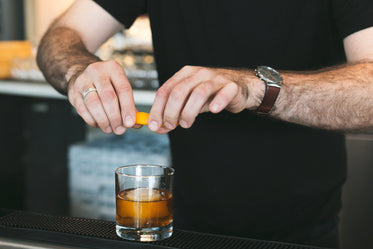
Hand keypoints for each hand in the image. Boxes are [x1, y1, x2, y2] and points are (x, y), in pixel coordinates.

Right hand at [67, 60, 138, 134]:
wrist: (83, 75)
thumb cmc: (107, 84)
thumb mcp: (120, 88)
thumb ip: (130, 106)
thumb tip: (137, 123)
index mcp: (114, 69)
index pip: (123, 89)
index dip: (128, 108)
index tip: (130, 123)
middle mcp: (97, 72)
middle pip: (108, 97)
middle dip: (115, 117)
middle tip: (120, 130)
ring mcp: (83, 81)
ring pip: (94, 104)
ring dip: (103, 120)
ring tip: (110, 129)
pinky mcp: (73, 92)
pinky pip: (83, 109)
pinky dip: (92, 120)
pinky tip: (99, 124)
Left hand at [148, 66, 263, 133]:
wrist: (240, 87)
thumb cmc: (212, 94)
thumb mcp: (189, 102)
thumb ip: (175, 113)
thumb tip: (159, 127)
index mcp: (185, 74)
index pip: (165, 90)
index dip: (157, 109)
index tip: (154, 125)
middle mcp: (198, 74)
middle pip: (179, 91)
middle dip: (171, 111)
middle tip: (170, 125)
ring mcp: (216, 79)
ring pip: (198, 93)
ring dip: (189, 111)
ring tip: (186, 123)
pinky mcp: (231, 86)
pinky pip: (223, 93)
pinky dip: (217, 102)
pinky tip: (213, 111)